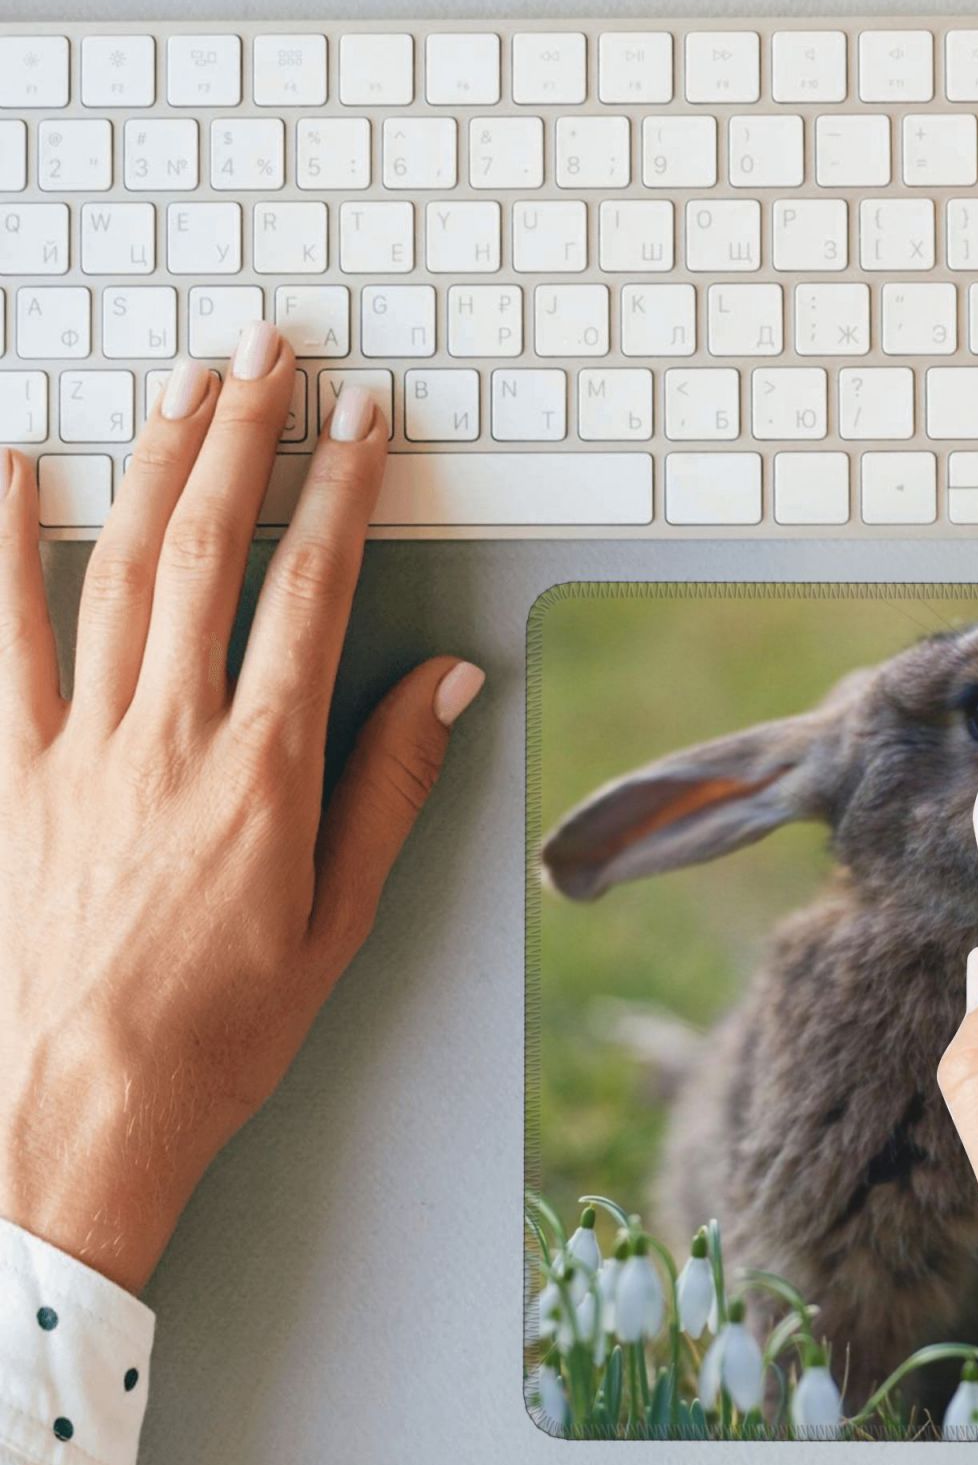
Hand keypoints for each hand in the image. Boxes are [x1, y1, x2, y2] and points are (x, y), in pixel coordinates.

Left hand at [0, 324, 482, 1293]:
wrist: (76, 1112)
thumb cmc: (221, 1026)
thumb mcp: (341, 916)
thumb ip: (391, 783)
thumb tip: (446, 682)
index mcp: (264, 772)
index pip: (314, 593)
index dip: (344, 493)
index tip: (364, 422)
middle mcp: (169, 738)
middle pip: (210, 552)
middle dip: (245, 438)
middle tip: (269, 352)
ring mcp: (78, 747)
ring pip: (116, 572)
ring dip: (155, 467)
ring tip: (185, 386)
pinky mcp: (10, 773)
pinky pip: (0, 639)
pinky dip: (0, 547)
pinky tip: (12, 473)